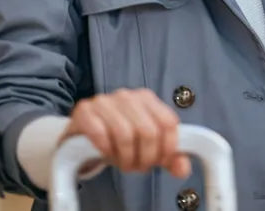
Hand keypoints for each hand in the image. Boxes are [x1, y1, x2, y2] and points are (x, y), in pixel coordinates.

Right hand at [61, 88, 190, 177]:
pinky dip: (106, 149)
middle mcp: (127, 96)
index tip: (161, 161)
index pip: (168, 122)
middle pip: (148, 131)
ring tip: (124, 163)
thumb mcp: (145, 145)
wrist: (81, 135)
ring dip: (126, 157)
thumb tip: (183, 168)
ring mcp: (104, 101)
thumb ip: (167, 155)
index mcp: (147, 99)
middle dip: (145, 157)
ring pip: (125, 134)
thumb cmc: (118, 138)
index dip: (168, 147)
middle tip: (139, 167)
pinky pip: (100, 133)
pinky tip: (106, 153)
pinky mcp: (84, 111)